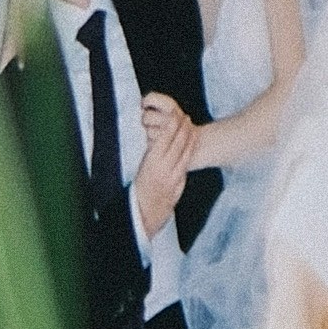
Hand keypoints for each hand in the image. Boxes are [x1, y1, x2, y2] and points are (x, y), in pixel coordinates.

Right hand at [133, 112, 193, 232]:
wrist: (141, 214)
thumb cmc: (136, 189)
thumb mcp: (141, 168)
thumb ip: (152, 154)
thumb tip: (160, 137)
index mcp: (152, 162)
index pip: (166, 137)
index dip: (173, 124)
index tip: (176, 113)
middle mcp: (165, 168)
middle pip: (179, 143)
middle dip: (184, 128)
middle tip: (186, 116)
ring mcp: (175, 177)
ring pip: (186, 154)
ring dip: (190, 139)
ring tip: (191, 128)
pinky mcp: (180, 185)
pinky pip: (185, 166)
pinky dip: (188, 154)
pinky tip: (190, 147)